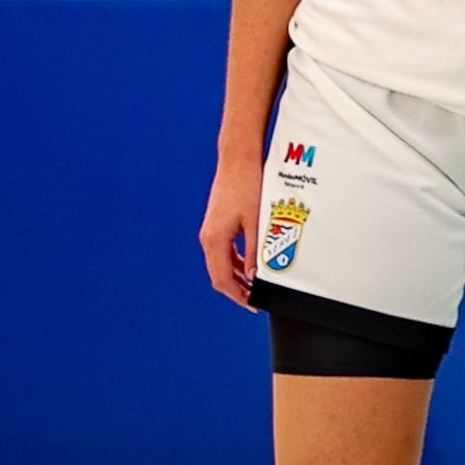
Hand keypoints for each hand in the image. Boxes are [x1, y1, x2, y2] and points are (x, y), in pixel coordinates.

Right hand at [197, 152, 262, 309]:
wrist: (238, 160)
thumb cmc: (247, 186)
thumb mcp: (256, 222)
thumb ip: (256, 250)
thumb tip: (256, 275)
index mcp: (214, 239)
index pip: (222, 279)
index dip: (237, 295)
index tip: (253, 304)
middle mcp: (208, 237)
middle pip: (218, 275)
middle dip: (236, 290)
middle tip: (255, 300)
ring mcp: (211, 231)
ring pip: (221, 264)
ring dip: (236, 277)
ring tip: (256, 286)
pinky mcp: (217, 225)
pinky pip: (224, 252)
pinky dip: (235, 263)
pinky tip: (251, 266)